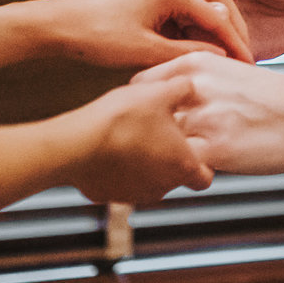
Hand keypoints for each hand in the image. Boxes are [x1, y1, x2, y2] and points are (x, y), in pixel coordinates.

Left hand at [48, 0, 256, 70]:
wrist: (57, 24)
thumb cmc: (96, 37)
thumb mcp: (145, 51)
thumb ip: (186, 52)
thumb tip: (218, 55)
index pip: (217, 15)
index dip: (235, 42)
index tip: (248, 63)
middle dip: (234, 25)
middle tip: (245, 51)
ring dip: (219, 13)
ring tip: (232, 38)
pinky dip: (199, 9)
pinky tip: (204, 25)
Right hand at [67, 76, 214, 205]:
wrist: (77, 143)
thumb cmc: (122, 119)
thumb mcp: (160, 92)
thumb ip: (183, 89)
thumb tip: (189, 86)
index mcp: (182, 165)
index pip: (205, 178)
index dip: (203, 163)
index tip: (193, 147)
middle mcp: (162, 187)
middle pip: (175, 178)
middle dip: (169, 158)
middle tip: (156, 133)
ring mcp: (134, 195)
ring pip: (148, 182)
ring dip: (144, 165)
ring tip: (131, 138)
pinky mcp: (109, 196)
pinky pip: (120, 184)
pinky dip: (119, 171)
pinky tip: (110, 149)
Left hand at [135, 51, 283, 176]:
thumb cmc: (273, 98)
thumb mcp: (229, 73)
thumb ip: (194, 82)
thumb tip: (163, 101)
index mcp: (195, 62)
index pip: (141, 84)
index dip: (139, 107)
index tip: (143, 122)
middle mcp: (194, 86)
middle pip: (141, 112)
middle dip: (139, 131)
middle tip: (144, 148)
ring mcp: (203, 117)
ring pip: (154, 141)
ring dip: (155, 156)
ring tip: (163, 167)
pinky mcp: (215, 149)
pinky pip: (176, 167)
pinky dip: (176, 175)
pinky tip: (189, 178)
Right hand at [191, 0, 283, 62]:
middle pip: (183, 0)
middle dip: (202, 4)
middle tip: (228, 12)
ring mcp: (207, 23)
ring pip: (184, 28)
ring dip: (201, 31)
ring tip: (229, 34)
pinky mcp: (217, 47)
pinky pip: (201, 52)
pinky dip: (210, 53)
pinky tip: (229, 52)